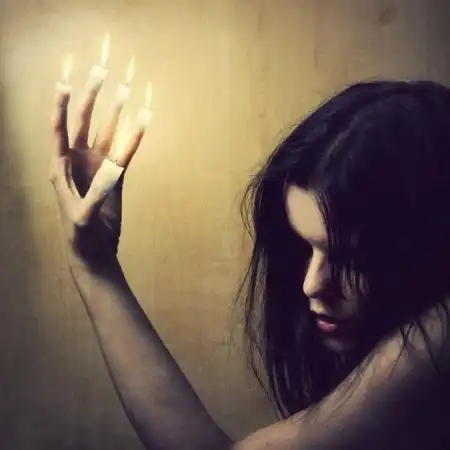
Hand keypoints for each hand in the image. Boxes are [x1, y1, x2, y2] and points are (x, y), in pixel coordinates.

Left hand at [49, 78, 146, 272]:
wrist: (94, 251)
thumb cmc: (80, 236)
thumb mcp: (84, 216)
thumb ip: (97, 191)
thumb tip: (115, 166)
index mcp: (61, 168)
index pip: (58, 130)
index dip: (61, 106)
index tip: (64, 81)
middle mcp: (78, 161)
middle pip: (85, 122)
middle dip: (92, 96)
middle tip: (102, 69)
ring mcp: (98, 166)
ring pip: (108, 132)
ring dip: (116, 110)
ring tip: (125, 84)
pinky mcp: (115, 175)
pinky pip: (127, 152)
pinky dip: (136, 137)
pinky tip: (143, 118)